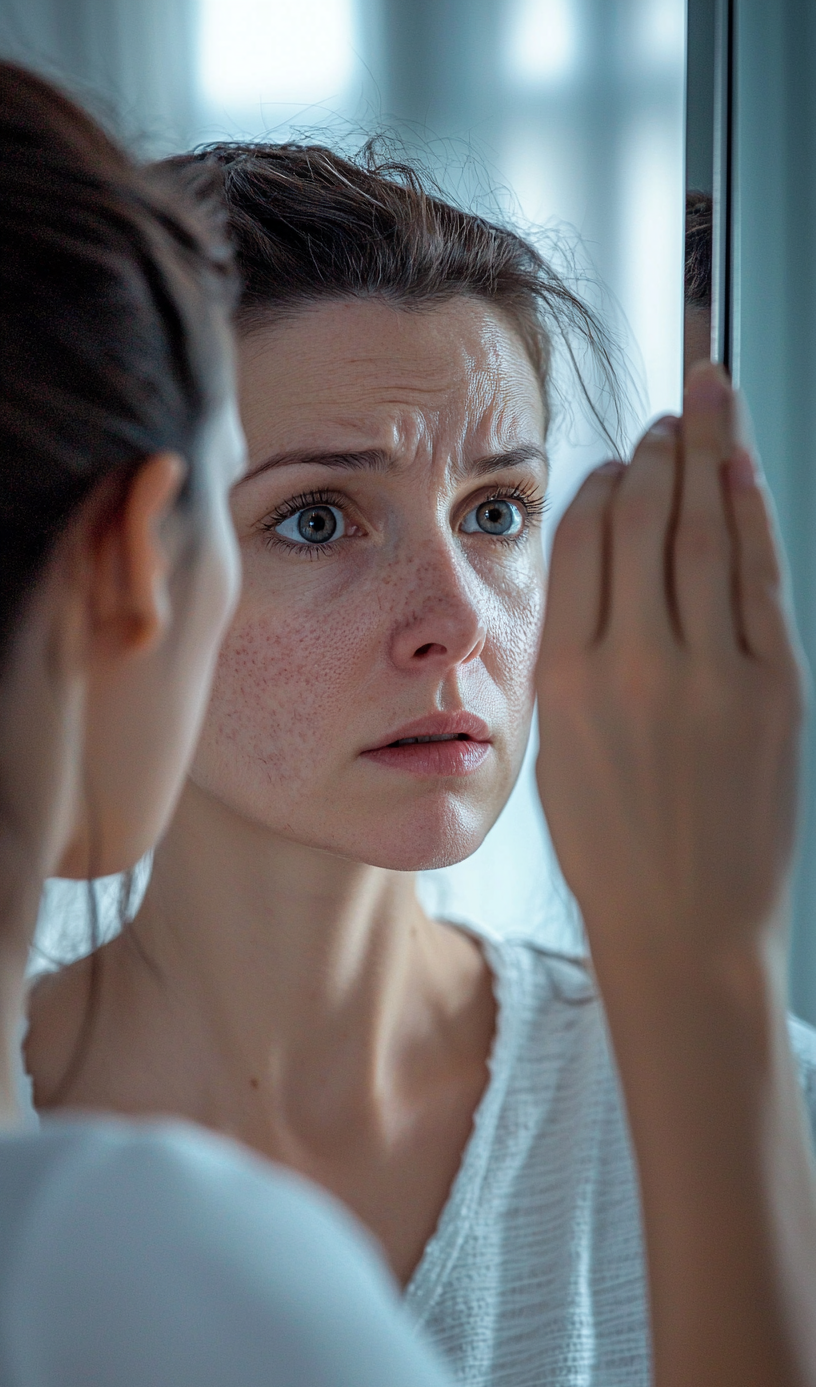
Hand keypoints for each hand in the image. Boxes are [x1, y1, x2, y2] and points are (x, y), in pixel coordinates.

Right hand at [536, 364, 804, 1001]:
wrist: (684, 927)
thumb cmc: (616, 850)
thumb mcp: (560, 748)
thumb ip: (575, 655)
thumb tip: (604, 567)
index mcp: (567, 679)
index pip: (582, 543)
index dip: (602, 485)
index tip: (616, 461)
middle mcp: (634, 664)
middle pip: (644, 519)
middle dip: (660, 451)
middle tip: (672, 412)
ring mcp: (710, 672)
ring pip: (703, 531)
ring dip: (706, 457)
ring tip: (707, 411)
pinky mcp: (774, 689)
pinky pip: (759, 576)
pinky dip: (751, 512)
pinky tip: (745, 472)